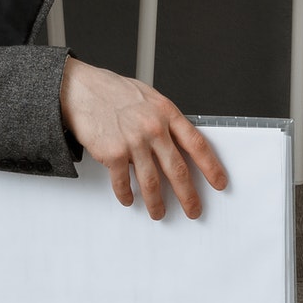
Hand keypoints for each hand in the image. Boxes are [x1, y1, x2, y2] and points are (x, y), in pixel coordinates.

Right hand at [58, 57, 227, 219]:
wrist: (83, 90)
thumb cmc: (115, 92)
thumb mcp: (149, 98)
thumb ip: (165, 120)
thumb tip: (179, 144)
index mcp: (166, 112)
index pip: (196, 143)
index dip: (210, 166)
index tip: (219, 182)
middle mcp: (153, 128)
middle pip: (177, 169)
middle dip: (188, 195)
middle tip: (194, 210)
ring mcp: (134, 141)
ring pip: (152, 183)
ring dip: (157, 203)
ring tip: (159, 213)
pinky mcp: (114, 153)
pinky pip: (124, 184)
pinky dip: (127, 195)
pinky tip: (129, 200)